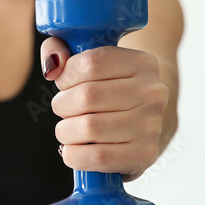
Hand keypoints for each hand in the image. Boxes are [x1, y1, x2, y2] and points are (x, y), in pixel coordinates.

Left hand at [40, 38, 168, 180]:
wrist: (140, 123)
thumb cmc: (106, 87)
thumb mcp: (86, 58)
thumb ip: (59, 46)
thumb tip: (52, 66)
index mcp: (142, 63)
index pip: (91, 63)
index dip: (66, 76)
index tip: (65, 83)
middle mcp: (152, 93)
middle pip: (87, 96)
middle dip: (62, 105)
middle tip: (64, 109)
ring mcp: (151, 125)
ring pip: (89, 127)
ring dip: (65, 131)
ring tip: (69, 129)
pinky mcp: (144, 154)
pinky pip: (97, 157)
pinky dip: (74, 154)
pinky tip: (74, 148)